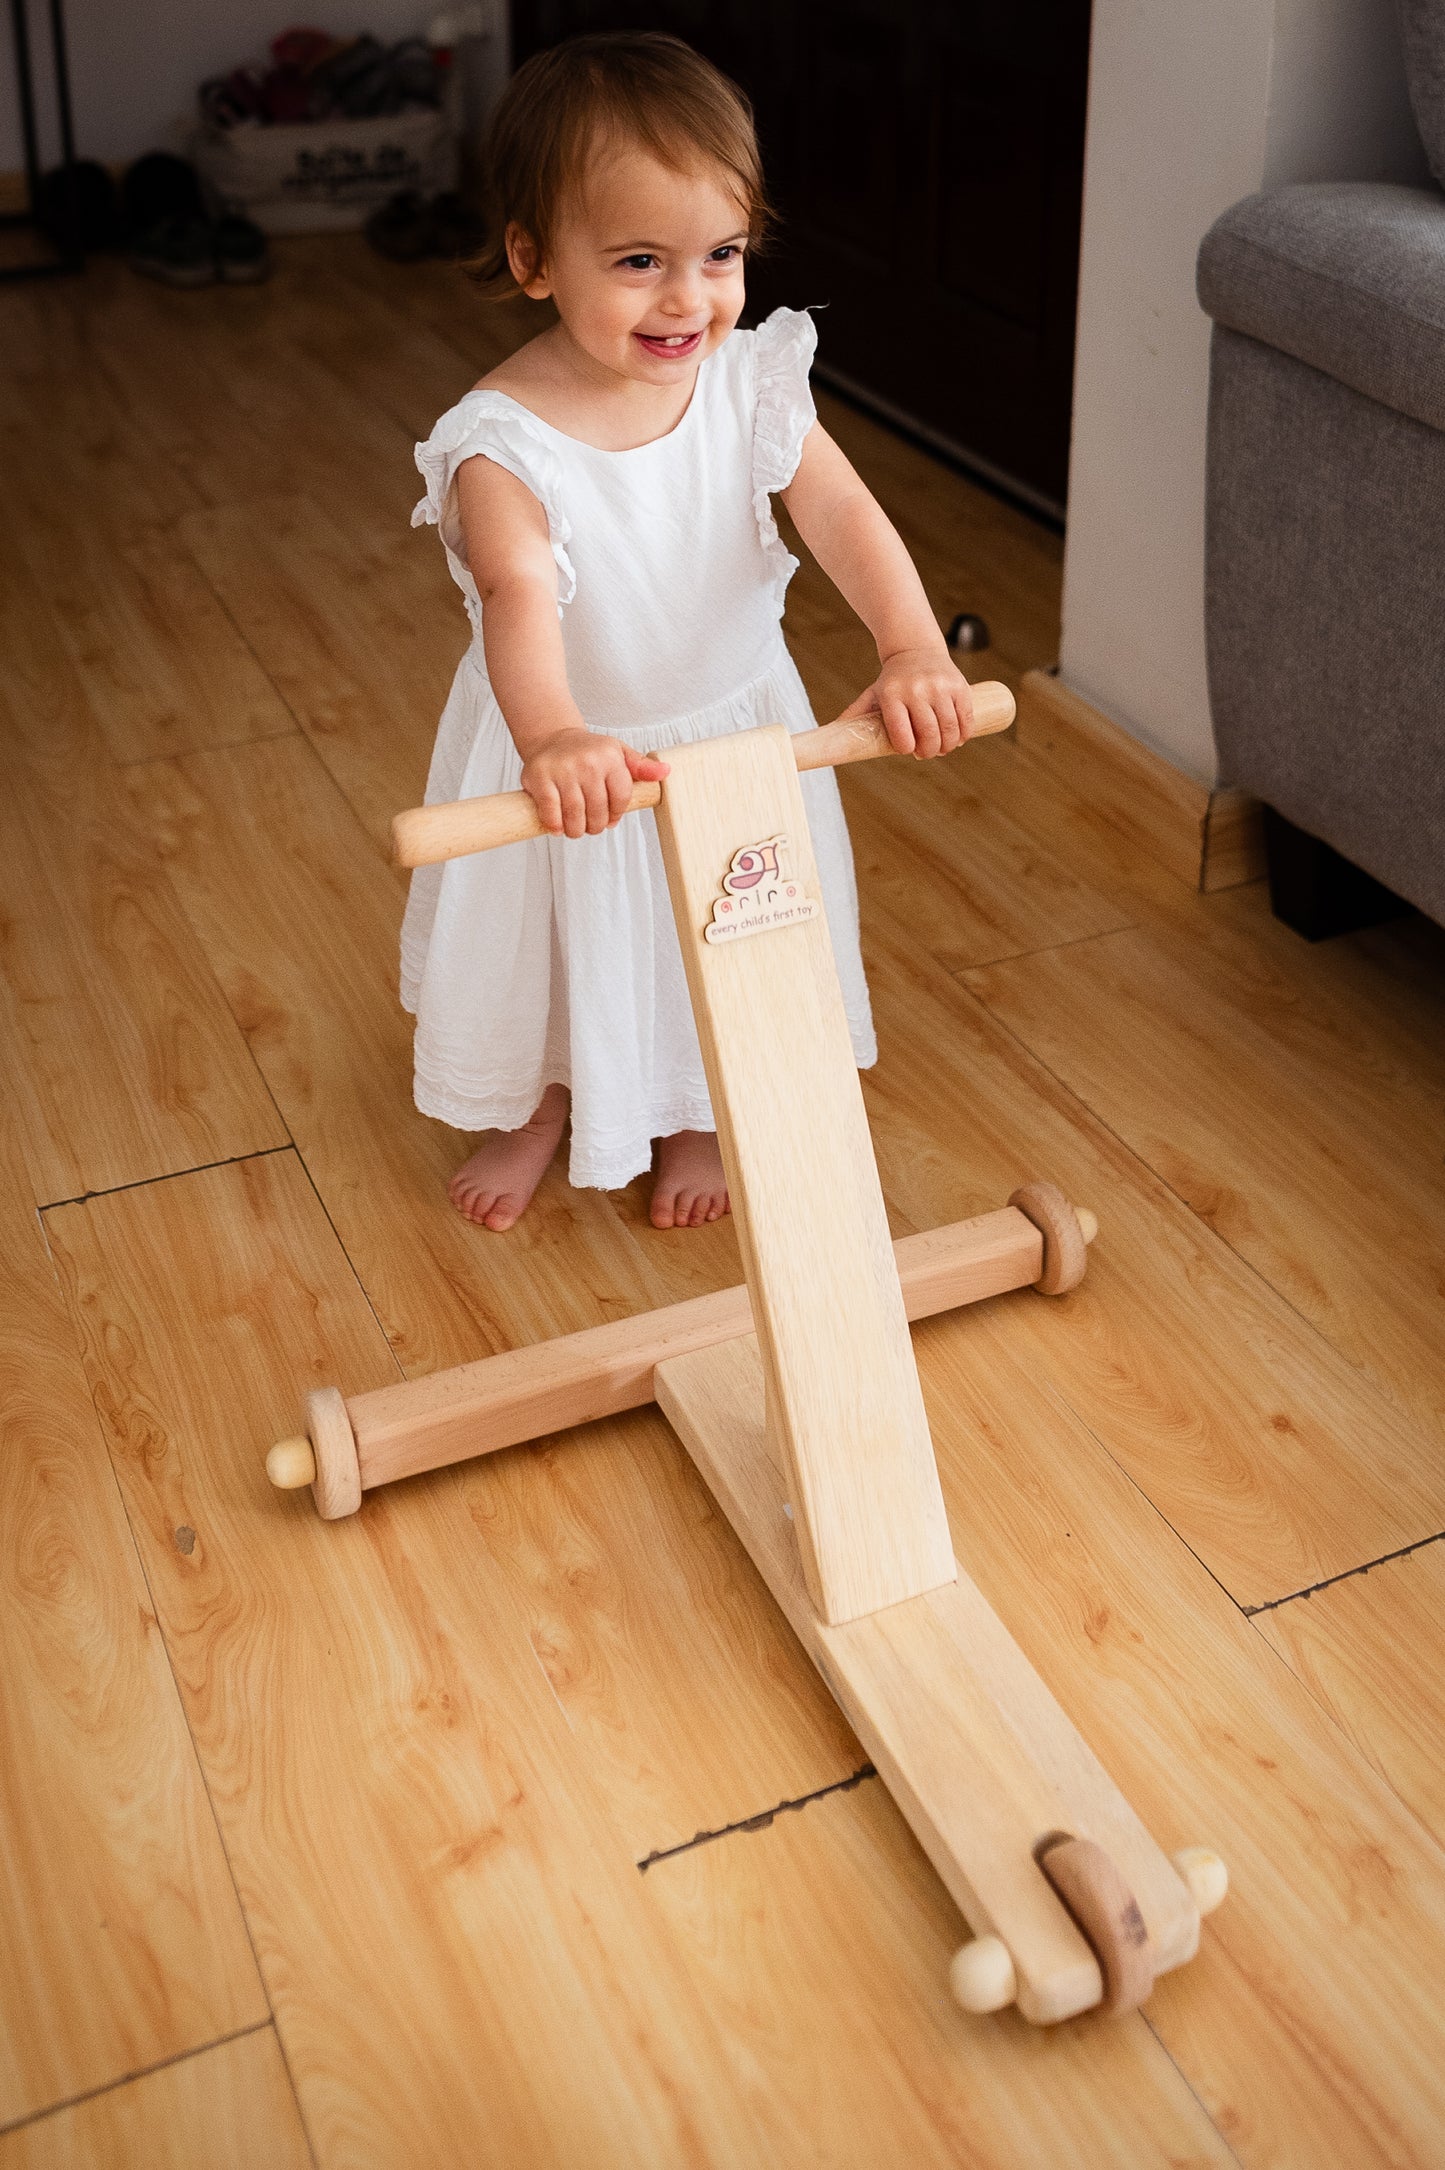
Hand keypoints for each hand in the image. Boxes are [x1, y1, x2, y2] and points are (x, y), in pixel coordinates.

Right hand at [520, 726, 669, 837]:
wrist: (552, 738)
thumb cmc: (589, 752)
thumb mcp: (618, 753)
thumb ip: (641, 766)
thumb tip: (665, 772)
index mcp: (610, 757)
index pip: (621, 798)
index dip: (615, 815)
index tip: (609, 819)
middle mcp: (587, 762)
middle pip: (598, 810)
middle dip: (595, 825)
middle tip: (590, 826)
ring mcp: (562, 770)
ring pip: (575, 815)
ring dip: (576, 830)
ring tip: (575, 829)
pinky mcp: (539, 778)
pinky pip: (551, 812)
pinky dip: (555, 825)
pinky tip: (558, 827)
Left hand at [839, 644, 974, 758]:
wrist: (916, 650)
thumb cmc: (892, 681)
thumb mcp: (872, 694)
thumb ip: (856, 714)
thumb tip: (832, 734)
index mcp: (892, 695)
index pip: (902, 735)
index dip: (907, 748)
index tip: (909, 749)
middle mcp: (916, 690)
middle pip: (929, 735)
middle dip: (930, 752)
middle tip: (927, 753)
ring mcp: (940, 687)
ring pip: (950, 729)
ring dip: (948, 746)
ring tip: (943, 747)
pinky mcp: (960, 685)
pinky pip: (966, 718)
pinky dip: (964, 734)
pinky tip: (958, 738)